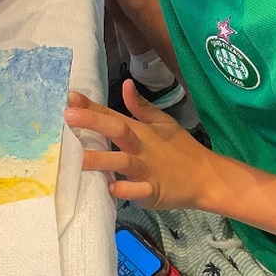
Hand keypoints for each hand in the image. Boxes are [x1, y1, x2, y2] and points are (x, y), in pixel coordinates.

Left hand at [65, 79, 215, 209]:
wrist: (206, 177)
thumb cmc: (180, 149)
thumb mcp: (163, 123)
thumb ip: (140, 106)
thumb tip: (126, 84)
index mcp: (140, 130)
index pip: (112, 115)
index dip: (91, 106)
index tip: (69, 97)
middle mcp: (140, 148)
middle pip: (117, 131)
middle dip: (94, 122)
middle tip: (69, 116)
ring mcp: (147, 170)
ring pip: (122, 162)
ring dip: (101, 160)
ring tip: (79, 159)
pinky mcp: (153, 192)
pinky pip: (138, 191)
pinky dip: (126, 190)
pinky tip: (111, 188)